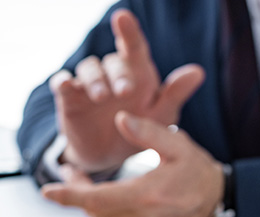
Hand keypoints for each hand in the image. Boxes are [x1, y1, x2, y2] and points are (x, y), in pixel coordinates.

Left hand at [43, 112, 224, 216]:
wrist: (220, 206)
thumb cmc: (198, 172)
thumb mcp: (178, 146)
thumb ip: (148, 132)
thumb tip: (119, 118)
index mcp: (146, 195)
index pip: (97, 198)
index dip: (70, 194)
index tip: (47, 190)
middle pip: (94, 210)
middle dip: (75, 192)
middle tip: (69, 169)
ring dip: (87, 204)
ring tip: (79, 181)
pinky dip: (101, 214)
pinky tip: (99, 198)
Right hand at [50, 8, 204, 172]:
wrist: (108, 157)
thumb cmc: (138, 130)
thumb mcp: (161, 117)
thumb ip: (175, 95)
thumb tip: (198, 72)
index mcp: (136, 73)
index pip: (133, 47)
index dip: (128, 31)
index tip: (122, 17)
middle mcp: (111, 73)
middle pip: (112, 62)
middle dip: (118, 74)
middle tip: (125, 92)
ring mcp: (88, 85)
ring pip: (88, 68)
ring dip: (94, 79)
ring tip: (101, 96)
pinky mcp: (69, 99)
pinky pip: (62, 83)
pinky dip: (63, 82)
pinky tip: (65, 85)